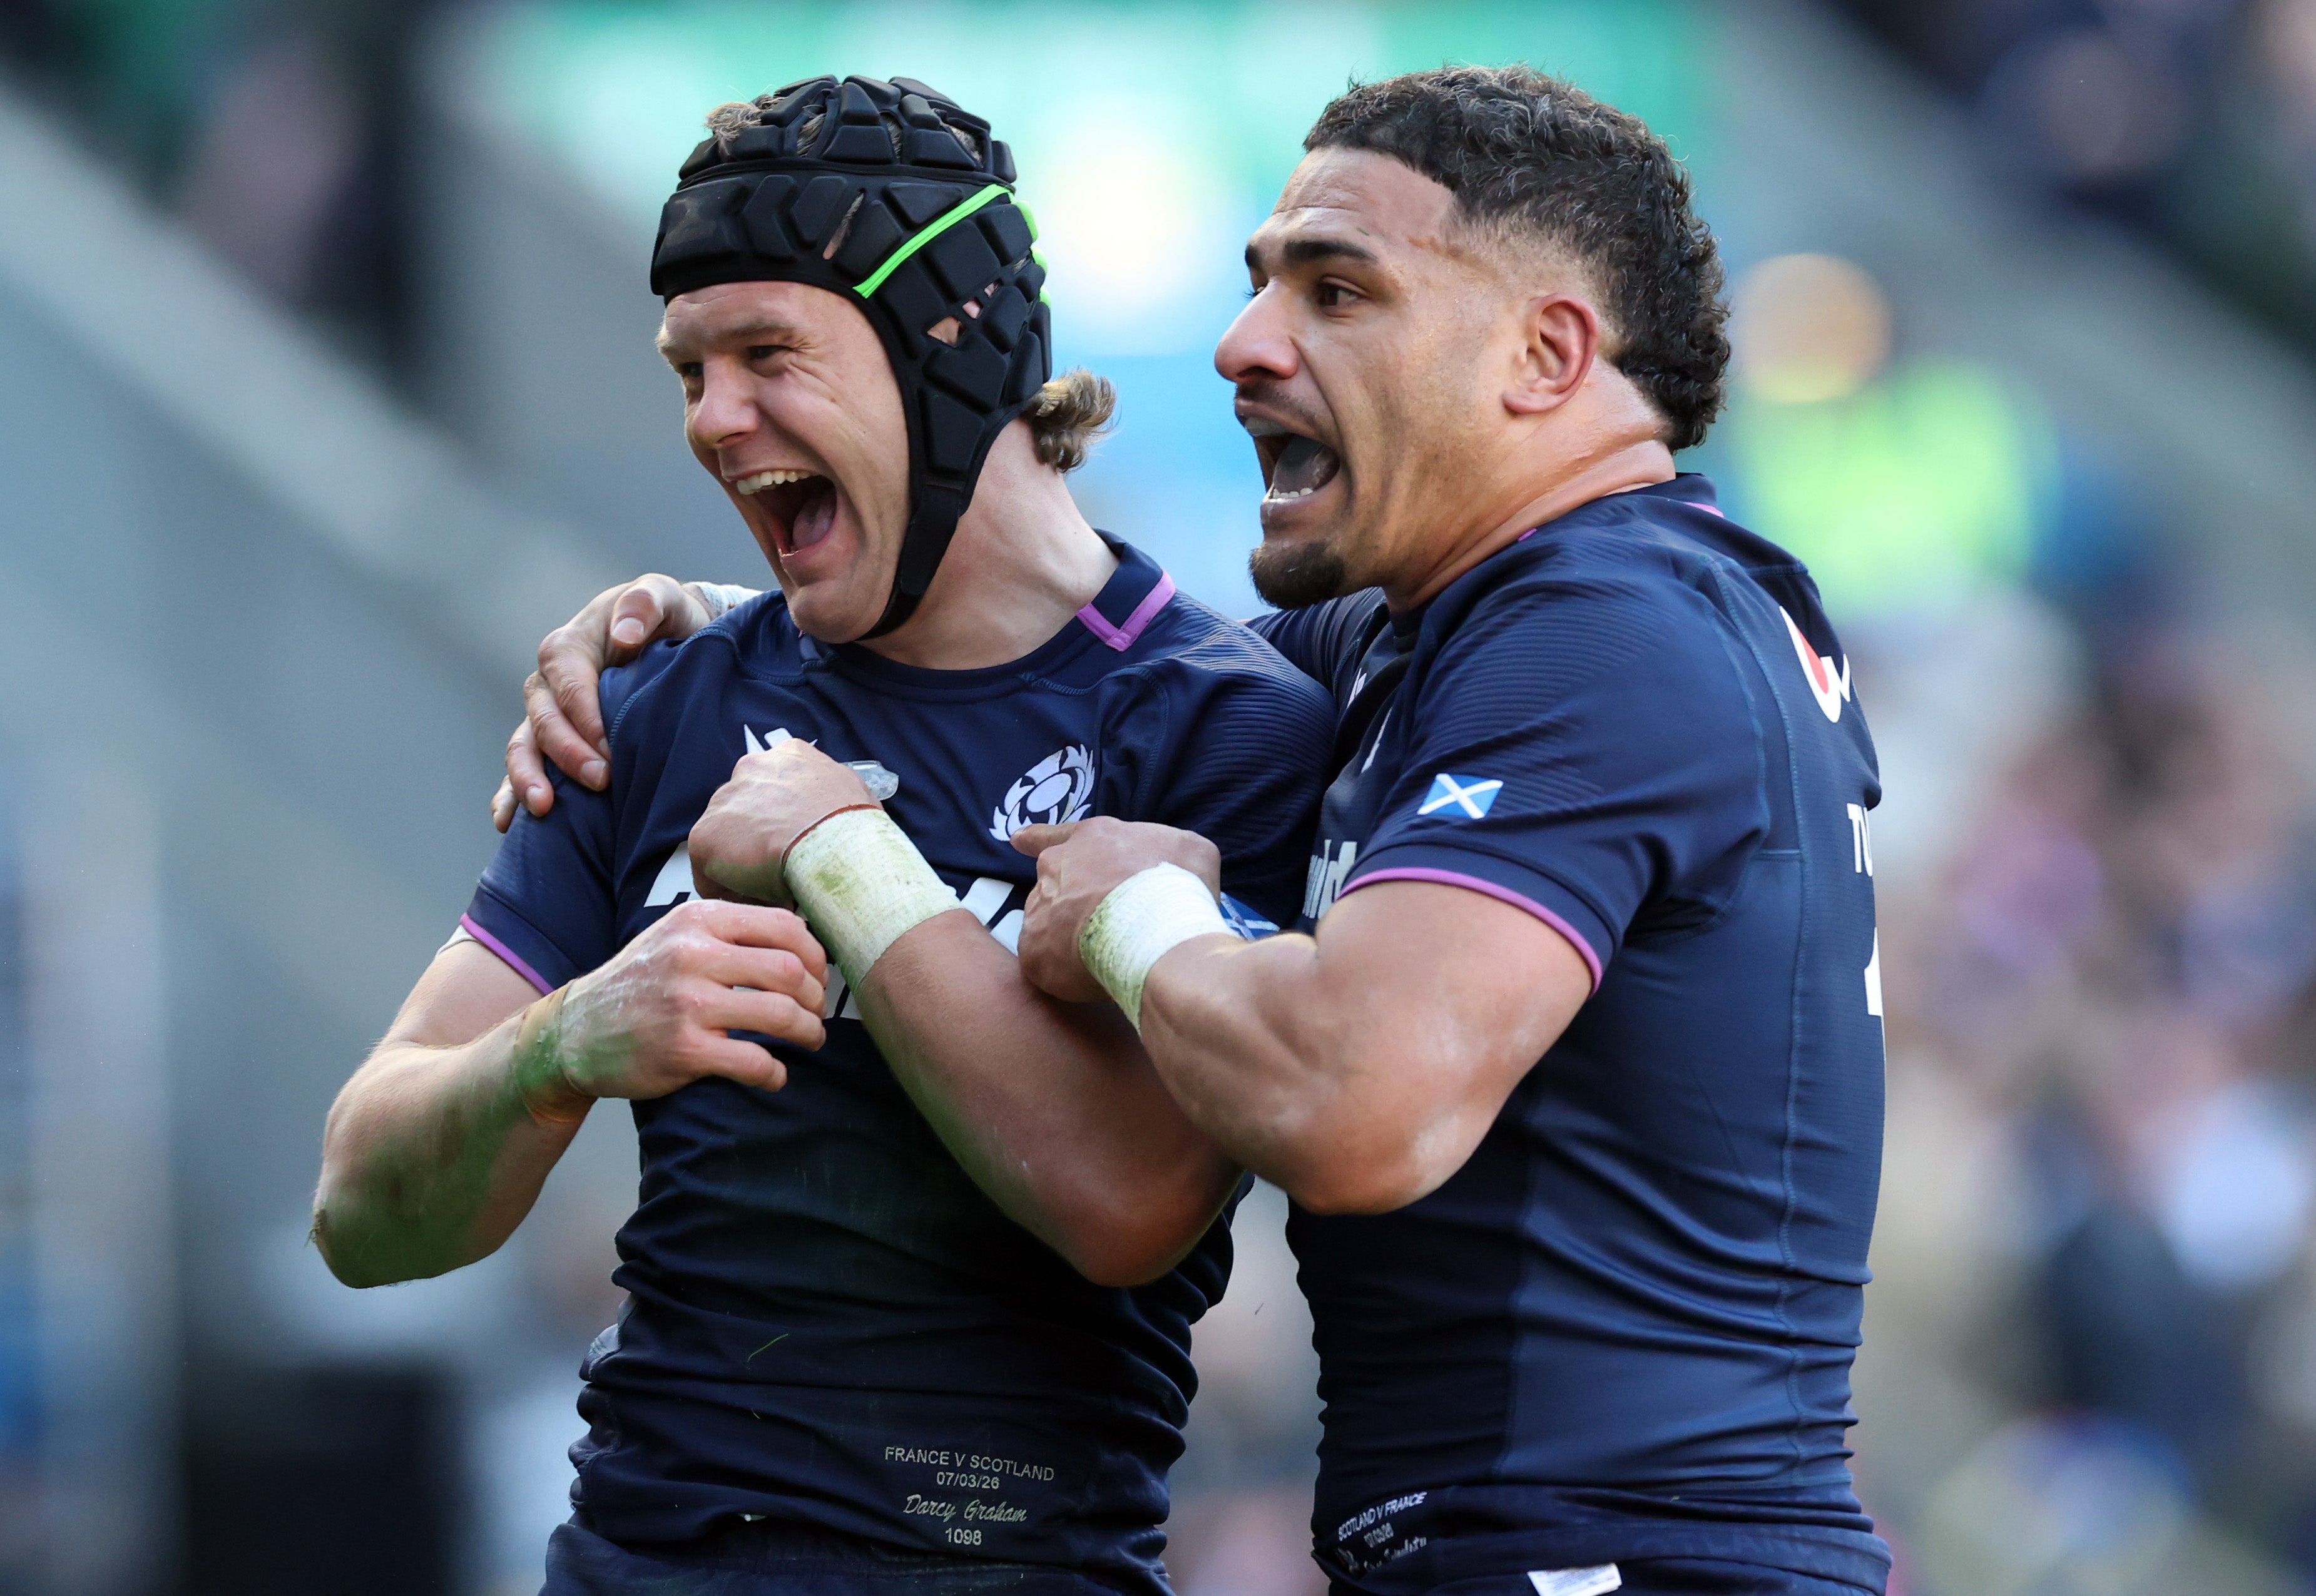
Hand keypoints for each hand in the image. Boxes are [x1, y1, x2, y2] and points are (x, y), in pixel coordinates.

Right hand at [493, 575, 719, 830]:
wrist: (677, 642)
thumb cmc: (671, 619)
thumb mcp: (665, 598)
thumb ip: (646, 603)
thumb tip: (624, 633)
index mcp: (572, 646)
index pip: (567, 680)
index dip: (582, 714)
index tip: (609, 747)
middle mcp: (551, 682)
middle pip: (542, 719)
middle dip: (565, 753)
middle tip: (600, 781)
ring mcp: (548, 714)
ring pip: (524, 747)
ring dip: (528, 778)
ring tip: (543, 808)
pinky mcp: (554, 742)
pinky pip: (526, 767)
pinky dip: (511, 795)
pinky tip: (507, 824)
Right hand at [531, 899, 828, 1111]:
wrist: (574, 1034)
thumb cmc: (638, 983)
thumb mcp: (675, 936)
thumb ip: (728, 930)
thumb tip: (801, 938)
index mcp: (698, 921)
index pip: (784, 926)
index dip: (816, 955)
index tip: (819, 976)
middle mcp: (693, 956)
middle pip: (790, 971)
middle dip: (815, 997)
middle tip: (816, 1013)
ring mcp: (688, 1004)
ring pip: (781, 1015)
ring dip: (808, 1032)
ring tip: (810, 1039)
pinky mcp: (685, 1050)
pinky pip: (755, 1062)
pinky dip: (776, 1072)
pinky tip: (775, 1074)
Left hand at [689, 740, 875, 905]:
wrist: (836, 850)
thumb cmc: (856, 829)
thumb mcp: (857, 797)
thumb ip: (835, 801)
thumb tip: (837, 825)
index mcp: (791, 755)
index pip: (777, 786)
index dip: (786, 820)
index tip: (796, 843)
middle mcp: (752, 767)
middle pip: (748, 810)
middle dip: (761, 837)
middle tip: (784, 868)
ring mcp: (724, 800)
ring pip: (728, 840)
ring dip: (744, 863)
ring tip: (772, 890)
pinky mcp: (705, 836)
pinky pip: (711, 874)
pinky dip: (732, 891)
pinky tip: (758, 904)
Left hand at [1012, 818, 1221, 1002]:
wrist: (1155, 930)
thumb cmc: (1176, 885)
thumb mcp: (1190, 850)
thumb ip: (1170, 854)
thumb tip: (1173, 868)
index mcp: (1093, 838)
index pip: (1059, 835)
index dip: (1039, 837)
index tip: (1017, 839)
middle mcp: (1057, 866)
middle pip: (1053, 881)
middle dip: (1067, 898)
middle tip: (1096, 921)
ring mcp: (1040, 906)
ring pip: (1046, 921)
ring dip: (1065, 934)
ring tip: (1099, 954)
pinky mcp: (1033, 950)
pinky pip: (1044, 960)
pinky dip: (1062, 968)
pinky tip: (1087, 976)